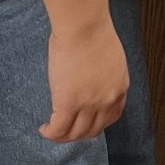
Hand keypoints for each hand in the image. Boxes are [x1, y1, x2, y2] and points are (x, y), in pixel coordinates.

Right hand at [41, 19, 129, 142]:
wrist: (84, 28)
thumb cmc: (94, 32)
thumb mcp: (110, 58)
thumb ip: (104, 74)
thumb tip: (90, 78)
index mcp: (120, 87)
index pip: (112, 116)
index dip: (98, 123)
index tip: (87, 122)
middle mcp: (107, 100)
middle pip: (94, 129)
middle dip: (80, 134)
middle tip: (67, 130)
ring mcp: (89, 104)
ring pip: (76, 133)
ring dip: (64, 136)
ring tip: (53, 131)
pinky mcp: (68, 104)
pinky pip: (59, 129)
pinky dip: (51, 133)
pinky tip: (44, 129)